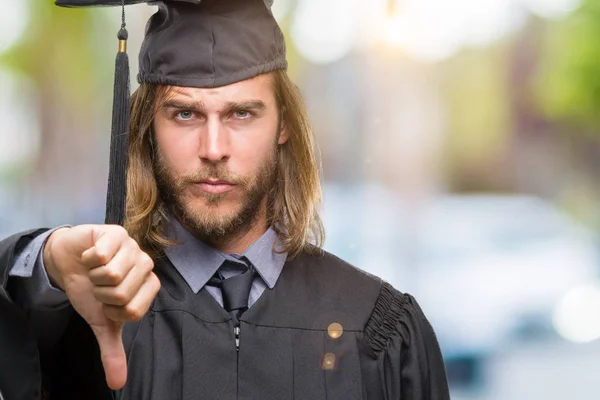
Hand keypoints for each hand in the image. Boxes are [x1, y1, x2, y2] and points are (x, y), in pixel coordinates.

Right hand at [43, 225, 160, 389]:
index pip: (134, 310)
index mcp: (148, 286)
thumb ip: (112, 350)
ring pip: (111, 274)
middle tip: (99, 285)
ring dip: (94, 277)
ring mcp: (133, 246)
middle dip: (101, 294)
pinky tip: (91, 256)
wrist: (69, 262)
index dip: (113, 311)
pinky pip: (101, 255)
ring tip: (95, 271)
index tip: (107, 304)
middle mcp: (145, 264)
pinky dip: (88, 260)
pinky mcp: (116, 233)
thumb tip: (117, 383)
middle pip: (122, 292)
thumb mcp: (100, 322)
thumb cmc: (90, 290)